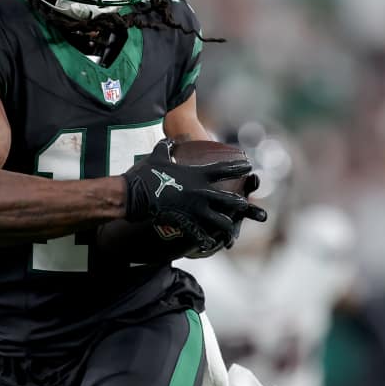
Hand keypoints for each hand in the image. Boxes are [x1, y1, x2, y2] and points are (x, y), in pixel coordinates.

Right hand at [123, 139, 263, 250]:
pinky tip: (212, 245)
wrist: (135, 194)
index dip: (239, 167)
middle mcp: (201, 192)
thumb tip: (169, 140)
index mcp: (197, 175)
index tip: (250, 166)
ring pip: (220, 220)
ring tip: (234, 231)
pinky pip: (201, 234)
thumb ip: (167, 147)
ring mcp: (195, 209)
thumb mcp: (157, 155)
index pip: (224, 169)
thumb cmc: (146, 174)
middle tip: (247, 205)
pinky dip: (206, 240)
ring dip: (228, 226)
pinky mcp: (186, 222)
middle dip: (241, 204)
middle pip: (229, 199)